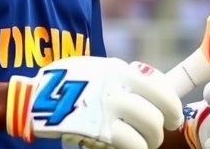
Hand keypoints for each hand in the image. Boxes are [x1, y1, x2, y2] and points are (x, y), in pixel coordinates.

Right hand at [6, 56, 182, 148]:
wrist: (36, 97)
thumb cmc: (67, 82)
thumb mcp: (98, 68)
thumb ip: (122, 78)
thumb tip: (150, 93)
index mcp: (120, 71)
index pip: (161, 90)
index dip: (173, 108)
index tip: (173, 118)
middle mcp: (118, 89)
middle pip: (157, 115)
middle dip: (159, 130)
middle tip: (155, 135)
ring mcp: (108, 111)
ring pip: (148, 132)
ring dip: (149, 142)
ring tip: (141, 143)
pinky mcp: (99, 131)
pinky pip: (130, 144)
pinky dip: (134, 148)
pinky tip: (127, 147)